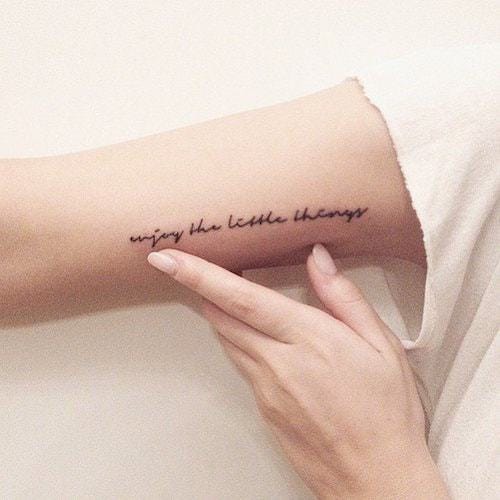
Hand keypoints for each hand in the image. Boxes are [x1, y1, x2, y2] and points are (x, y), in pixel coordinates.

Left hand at [147, 244, 448, 498]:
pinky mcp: (262, 407)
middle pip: (220, 317)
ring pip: (226, 339)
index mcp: (308, 339)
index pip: (241, 299)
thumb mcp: (381, 345)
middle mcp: (277, 363)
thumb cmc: (386, 412)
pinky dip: (236, 338)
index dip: (199, 275)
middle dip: (198, 286)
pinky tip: (253, 332)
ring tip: (220, 289)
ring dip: (217, 311)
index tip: (166, 258)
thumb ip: (343, 296)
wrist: (375, 479)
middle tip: (186, 262)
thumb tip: (318, 257)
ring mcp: (264, 389)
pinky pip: (240, 362)